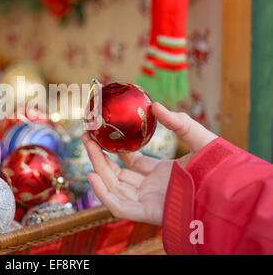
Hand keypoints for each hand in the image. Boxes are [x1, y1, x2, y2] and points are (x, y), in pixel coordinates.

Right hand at [82, 102, 217, 224]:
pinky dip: (103, 194)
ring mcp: (148, 202)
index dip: (117, 150)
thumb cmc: (220, 169)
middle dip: (99, 157)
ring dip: (97, 168)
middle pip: (117, 175)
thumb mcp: (199, 139)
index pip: (132, 164)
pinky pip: (119, 207)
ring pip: (114, 188)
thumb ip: (179, 122)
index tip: (105, 135)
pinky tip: (92, 174)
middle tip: (87, 137)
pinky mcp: (147, 213)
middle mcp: (152, 189)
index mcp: (162, 175)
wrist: (230, 193)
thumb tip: (155, 105)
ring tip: (87, 145)